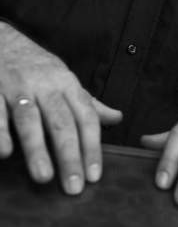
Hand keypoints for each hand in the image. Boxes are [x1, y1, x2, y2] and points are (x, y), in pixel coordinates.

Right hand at [0, 22, 121, 193]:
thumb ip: (88, 102)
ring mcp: (18, 87)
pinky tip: (5, 153)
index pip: (85, 116)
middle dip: (70, 154)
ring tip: (44, 176)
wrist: (2, 40)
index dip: (92, 145)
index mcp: (67, 83)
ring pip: (30, 119)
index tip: (95, 175)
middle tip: (74, 186)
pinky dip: (1, 132)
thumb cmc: (38, 67)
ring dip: (37, 148)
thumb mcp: (65, 80)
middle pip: (61, 121)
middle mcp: (45, 85)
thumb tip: (117, 118)